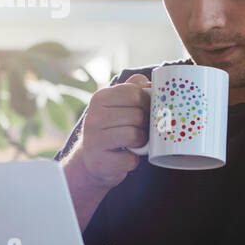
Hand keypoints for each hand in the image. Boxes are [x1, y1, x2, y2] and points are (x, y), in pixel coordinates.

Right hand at [67, 74, 150, 191]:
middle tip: (139, 129)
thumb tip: (153, 82)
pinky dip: (133, 160)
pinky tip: (126, 157)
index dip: (147, 102)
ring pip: (134, 135)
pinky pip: (130, 159)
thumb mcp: (119, 104)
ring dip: (141, 142)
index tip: (146, 110)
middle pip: (137, 115)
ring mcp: (93, 140)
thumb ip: (135, 88)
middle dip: (145, 124)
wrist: (92, 160)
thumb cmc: (112, 129)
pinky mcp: (99, 162)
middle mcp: (93, 117)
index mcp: (100, 98)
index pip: (134, 92)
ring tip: (135, 143)